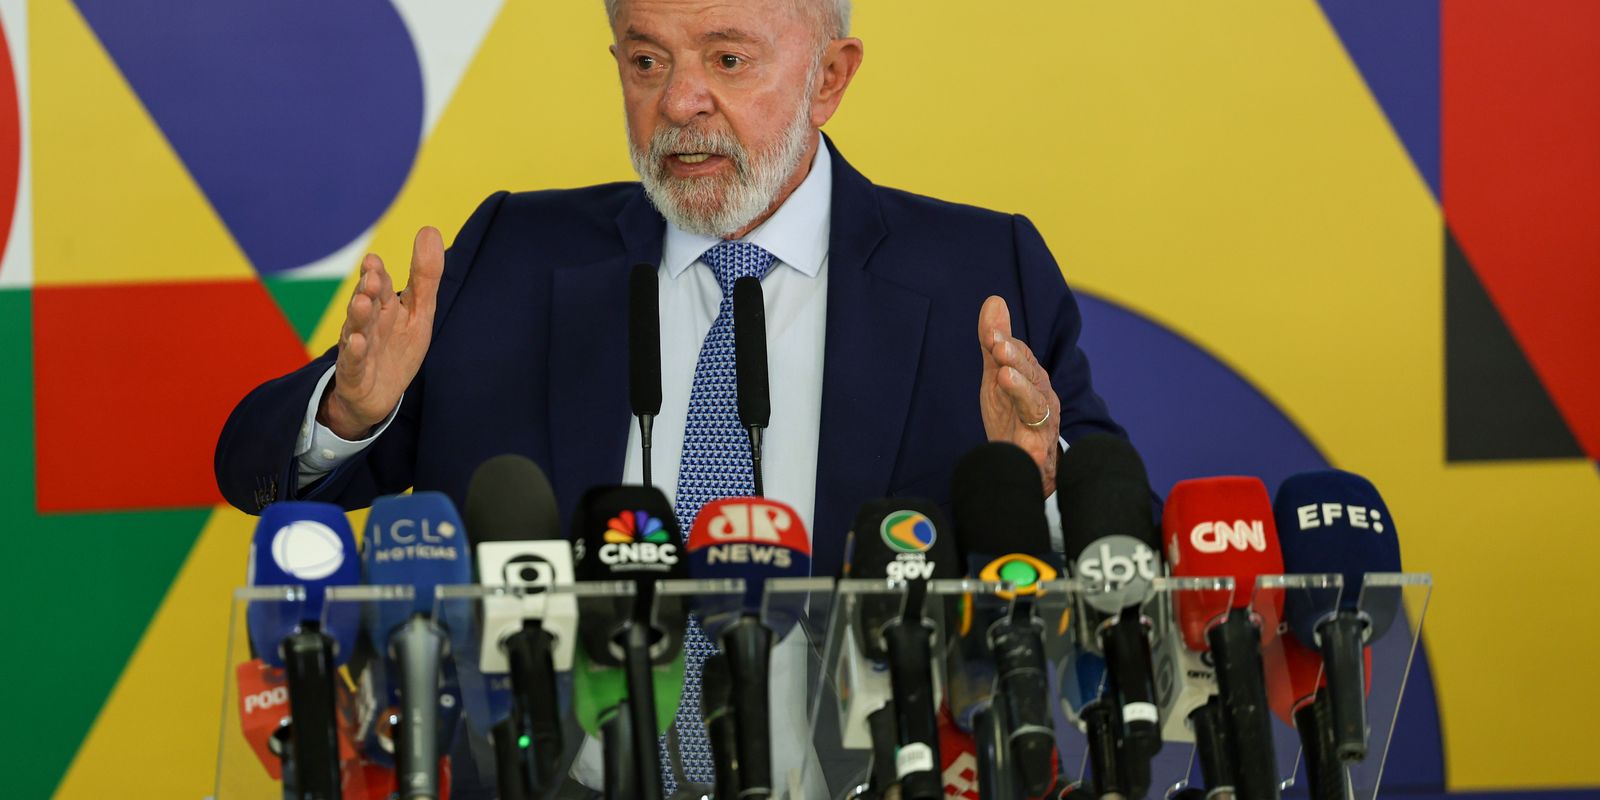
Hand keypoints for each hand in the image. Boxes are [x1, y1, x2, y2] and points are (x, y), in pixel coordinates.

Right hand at [318, 227, 443, 439]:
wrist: (377, 396)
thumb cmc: (397, 347)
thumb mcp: (418, 311)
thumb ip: (425, 275)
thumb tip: (429, 228)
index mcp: (383, 306)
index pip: (380, 285)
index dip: (377, 274)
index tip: (374, 261)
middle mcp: (367, 323)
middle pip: (367, 302)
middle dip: (368, 289)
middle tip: (371, 275)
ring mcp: (358, 348)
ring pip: (357, 328)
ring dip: (359, 315)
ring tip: (362, 301)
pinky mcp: (355, 373)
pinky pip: (353, 361)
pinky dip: (354, 351)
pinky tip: (356, 341)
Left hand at [978, 295, 1060, 495]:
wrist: (1023, 464)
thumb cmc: (1012, 414)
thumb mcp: (999, 376)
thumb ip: (995, 342)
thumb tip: (994, 300)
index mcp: (1033, 379)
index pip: (1021, 357)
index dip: (1007, 345)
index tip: (992, 335)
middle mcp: (1042, 398)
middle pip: (1031, 376)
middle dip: (1016, 361)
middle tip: (1000, 348)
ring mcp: (1041, 426)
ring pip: (1035, 406)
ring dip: (1021, 390)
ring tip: (1005, 377)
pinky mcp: (1037, 453)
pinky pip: (1037, 452)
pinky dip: (1034, 452)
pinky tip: (1030, 451)